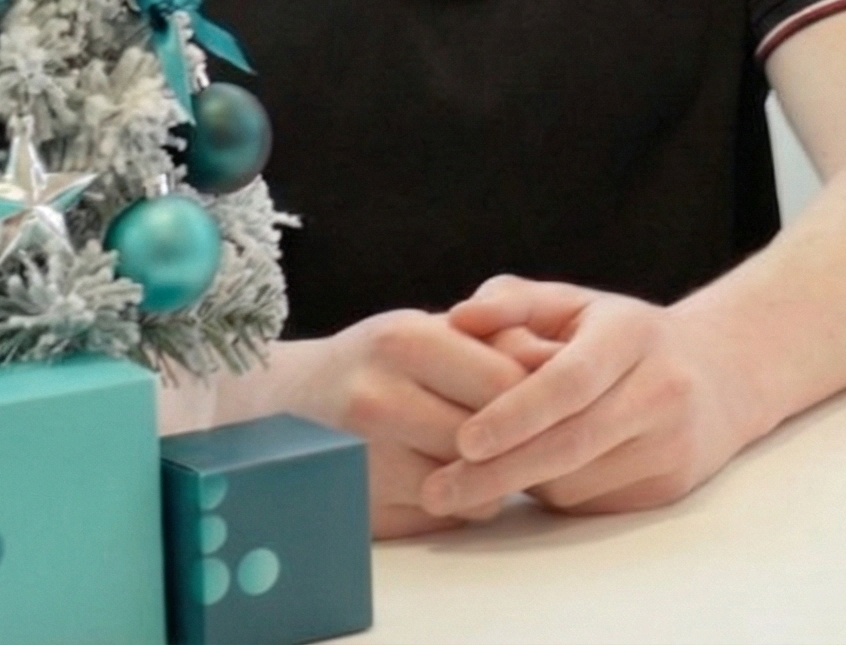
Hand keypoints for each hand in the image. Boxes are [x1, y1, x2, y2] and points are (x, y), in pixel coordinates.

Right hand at [275, 309, 538, 538]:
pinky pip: (436, 517)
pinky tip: (448, 479)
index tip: (561, 401)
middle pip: (486, 438)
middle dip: (517, 442)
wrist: (284, 403)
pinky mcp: (355, 505)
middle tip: (536, 437)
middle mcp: (378, 398)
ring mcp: (362, 458)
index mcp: (406, 340)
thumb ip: (490, 341)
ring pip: (466, 487)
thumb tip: (559, 362)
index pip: (503, 381)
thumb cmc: (376, 360)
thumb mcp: (427, 329)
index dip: (539, 397)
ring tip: (488, 456)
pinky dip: (455, 506)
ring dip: (490, 480)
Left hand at [423, 278, 756, 515]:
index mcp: (633, 332)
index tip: (464, 440)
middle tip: (439, 490)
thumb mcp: (573, 304)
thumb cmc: (620, 337)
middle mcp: (662, 387)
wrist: (716, 375)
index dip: (517, 412)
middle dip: (500, 472)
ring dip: (524, 482)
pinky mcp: (671, 486)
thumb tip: (457, 317)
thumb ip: (512, 302)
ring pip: (578, 481)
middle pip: (573, 442)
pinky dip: (556, 495)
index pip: (572, 379)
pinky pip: (595, 504)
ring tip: (483, 472)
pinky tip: (538, 476)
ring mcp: (672, 441)